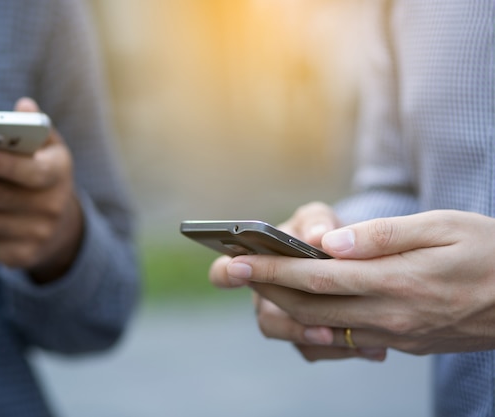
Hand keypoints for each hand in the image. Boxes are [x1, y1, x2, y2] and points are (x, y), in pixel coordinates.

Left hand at [0, 97, 81, 282]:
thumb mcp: (47, 149)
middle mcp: (50, 208)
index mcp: (58, 173)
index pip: (33, 171)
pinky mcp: (17, 256)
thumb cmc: (41, 173)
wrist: (61, 227)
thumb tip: (23, 108)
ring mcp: (34, 235)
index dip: (5, 165)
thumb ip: (33, 128)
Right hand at [210, 202, 384, 360]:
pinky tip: (372, 347)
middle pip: (267, 318)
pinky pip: (319, 351)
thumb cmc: (323, 232)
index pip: (225, 272)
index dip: (225, 274)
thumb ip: (317, 222)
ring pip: (294, 339)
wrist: (351, 255)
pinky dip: (343, 349)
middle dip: (291, 324)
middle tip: (318, 326)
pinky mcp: (310, 338)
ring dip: (316, 340)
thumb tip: (319, 237)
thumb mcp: (319, 219)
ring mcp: (286, 319)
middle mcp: (266, 297)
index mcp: (256, 265)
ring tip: (343, 336)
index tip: (237, 268)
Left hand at [221, 210, 494, 355]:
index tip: (236, 260)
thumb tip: (329, 244)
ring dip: (284, 305)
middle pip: (309, 306)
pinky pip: (347, 337)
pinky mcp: (403, 343)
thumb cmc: (490, 251)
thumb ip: (382, 236)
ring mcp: (396, 335)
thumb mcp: (443, 227)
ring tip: (257, 284)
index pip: (316, 276)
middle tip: (228, 272)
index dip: (272, 268)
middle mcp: (390, 315)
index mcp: (396, 282)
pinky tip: (302, 306)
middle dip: (263, 288)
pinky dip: (316, 322)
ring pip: (322, 325)